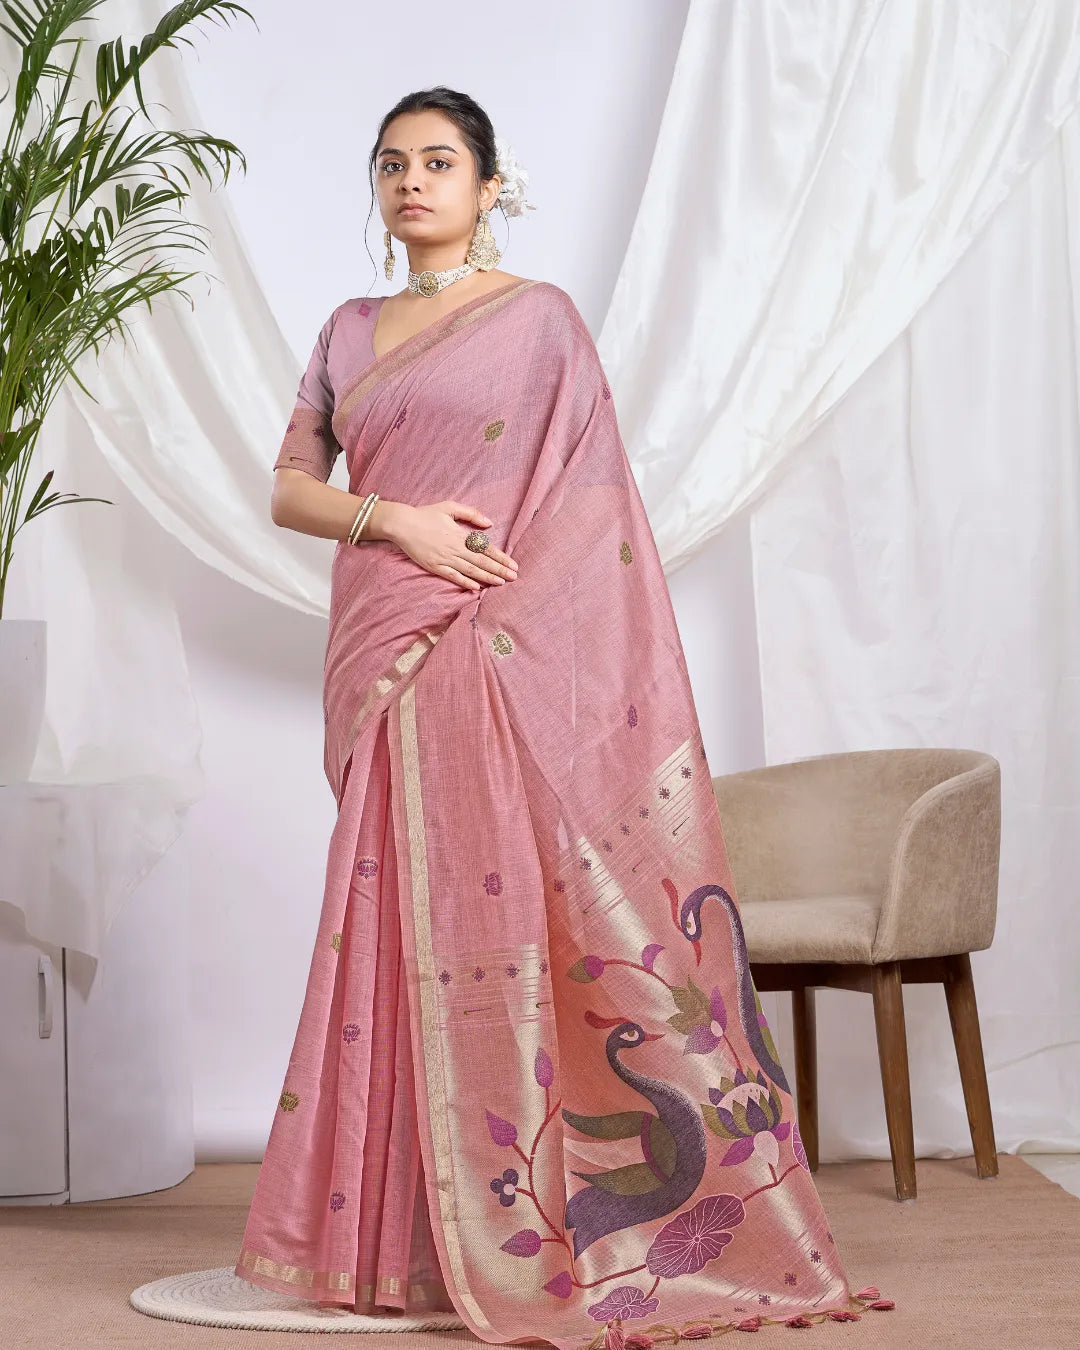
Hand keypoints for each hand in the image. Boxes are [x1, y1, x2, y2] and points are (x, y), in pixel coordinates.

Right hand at [388, 499, 518, 591]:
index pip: (485, 548)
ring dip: (486, 577)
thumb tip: (489, 523)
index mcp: (460, 534)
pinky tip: (476, 588)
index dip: (500, 558)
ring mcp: (444, 559)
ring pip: (470, 570)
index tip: (513, 564)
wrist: (402, 524)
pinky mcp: (434, 567)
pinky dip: (465, 582)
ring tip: (501, 583)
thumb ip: (471, 514)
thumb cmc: (426, 514)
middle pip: (481, 562)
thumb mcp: (450, 507)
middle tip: (514, 577)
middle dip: (499, 570)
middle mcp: (454, 548)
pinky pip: (452, 576)